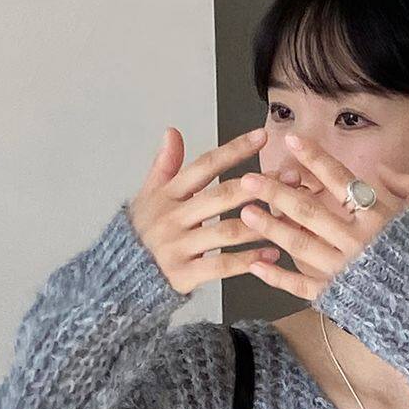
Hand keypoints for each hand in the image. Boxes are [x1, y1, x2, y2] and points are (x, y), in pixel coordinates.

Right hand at [127, 125, 284, 295]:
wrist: (119, 276)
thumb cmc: (140, 234)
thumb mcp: (147, 196)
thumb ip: (164, 165)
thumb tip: (172, 131)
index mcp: (166, 195)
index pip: (204, 165)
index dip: (233, 150)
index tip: (262, 137)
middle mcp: (172, 217)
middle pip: (221, 196)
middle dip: (259, 186)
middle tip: (289, 178)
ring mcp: (178, 246)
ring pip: (226, 231)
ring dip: (261, 224)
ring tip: (288, 218)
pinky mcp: (183, 274)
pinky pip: (222, 265)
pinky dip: (248, 260)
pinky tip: (271, 254)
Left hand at [235, 135, 408, 299]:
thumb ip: (408, 186)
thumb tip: (381, 170)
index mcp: (378, 217)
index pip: (340, 180)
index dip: (315, 158)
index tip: (292, 139)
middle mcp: (357, 241)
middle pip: (309, 212)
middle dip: (277, 194)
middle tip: (248, 180)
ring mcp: (344, 270)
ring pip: (300, 245)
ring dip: (271, 228)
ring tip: (245, 213)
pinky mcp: (337, 295)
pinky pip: (302, 286)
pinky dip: (278, 277)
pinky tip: (256, 264)